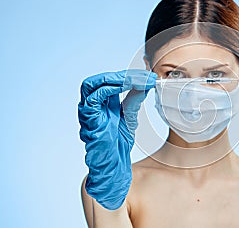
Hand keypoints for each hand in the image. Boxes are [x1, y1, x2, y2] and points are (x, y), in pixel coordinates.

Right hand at [78, 69, 156, 209]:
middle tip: (144, 76)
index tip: (149, 77)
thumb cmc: (118, 144)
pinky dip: (110, 89)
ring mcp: (88, 112)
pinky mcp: (89, 120)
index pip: (111, 81)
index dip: (129, 76)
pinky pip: (94, 98)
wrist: (113, 165)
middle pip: (100, 79)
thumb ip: (134, 99)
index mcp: (101, 104)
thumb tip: (146, 83)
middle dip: (122, 75)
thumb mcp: (130, 116)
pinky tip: (126, 87)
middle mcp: (92, 105)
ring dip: (115, 78)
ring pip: (93, 84)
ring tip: (135, 79)